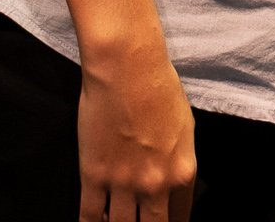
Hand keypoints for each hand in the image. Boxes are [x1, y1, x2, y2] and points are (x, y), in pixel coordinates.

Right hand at [79, 44, 196, 221]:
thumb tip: (170, 184)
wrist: (127, 67)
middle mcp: (155, 184)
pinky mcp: (93, 176)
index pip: (180, 218)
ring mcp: (123, 183)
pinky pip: (90, 216)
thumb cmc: (158, 88)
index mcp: (182, 172)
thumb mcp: (184, 128)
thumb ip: (177, 163)